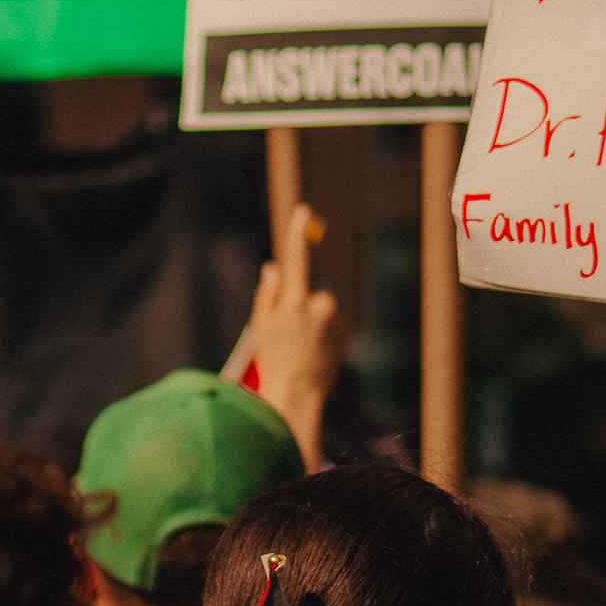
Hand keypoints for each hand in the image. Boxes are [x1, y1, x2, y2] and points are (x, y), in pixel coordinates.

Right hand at [237, 204, 343, 470]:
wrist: (299, 394)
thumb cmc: (273, 361)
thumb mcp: (261, 326)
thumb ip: (267, 294)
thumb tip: (274, 269)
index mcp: (295, 301)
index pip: (297, 259)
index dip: (298, 233)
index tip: (305, 211)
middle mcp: (320, 305)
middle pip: (307, 290)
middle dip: (298, 302)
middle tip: (285, 331)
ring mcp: (335, 318)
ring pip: (319, 307)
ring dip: (311, 319)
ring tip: (299, 345)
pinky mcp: (345, 330)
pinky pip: (330, 321)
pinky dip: (322, 330)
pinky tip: (312, 349)